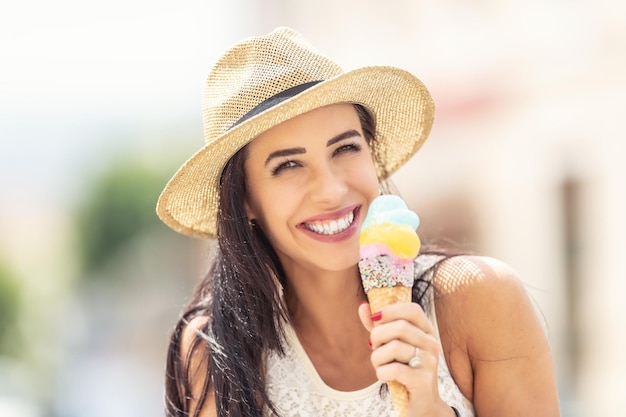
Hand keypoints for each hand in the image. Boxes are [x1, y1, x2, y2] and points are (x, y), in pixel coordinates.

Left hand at [358, 302, 453, 416]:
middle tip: (374, 347)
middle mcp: (432, 344)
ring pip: (394, 347)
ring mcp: (429, 362)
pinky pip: (392, 369)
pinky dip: (381, 373)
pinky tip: (385, 377)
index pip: (412, 310)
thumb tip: (363, 307)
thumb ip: (378, 327)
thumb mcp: (390, 346)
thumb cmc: (404, 371)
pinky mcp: (423, 381)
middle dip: (378, 336)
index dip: (391, 310)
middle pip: (400, 327)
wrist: (421, 405)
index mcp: (426, 332)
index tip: (375, 318)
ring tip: (380, 366)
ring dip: (377, 358)